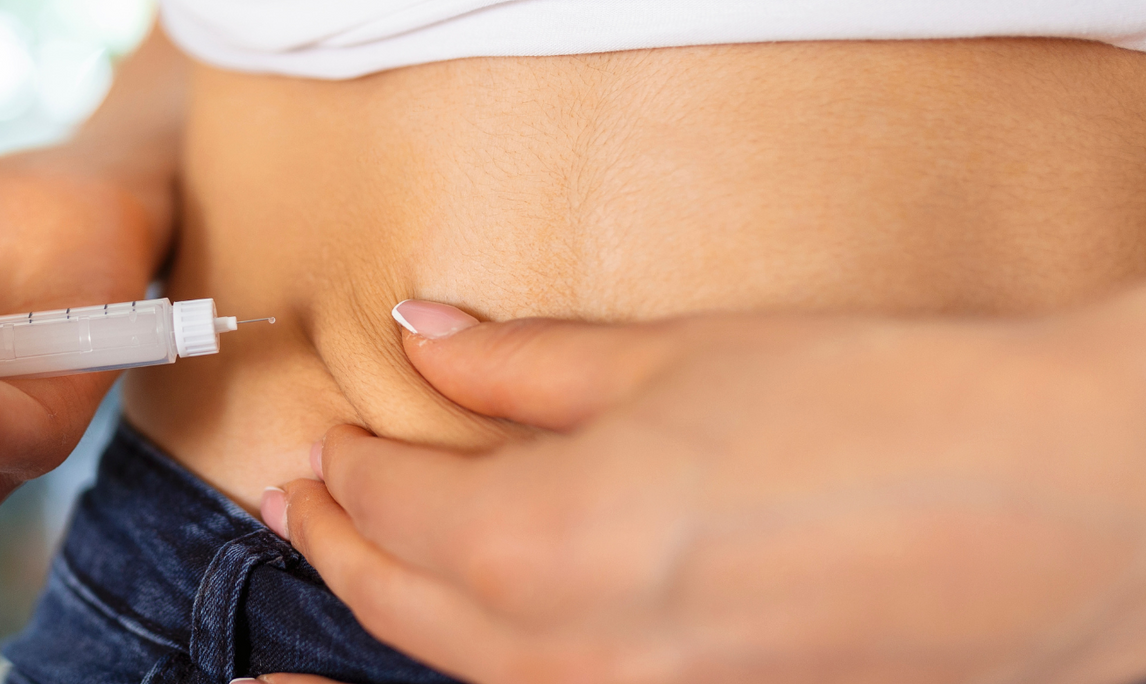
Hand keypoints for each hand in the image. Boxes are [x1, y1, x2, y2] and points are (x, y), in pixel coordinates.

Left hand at [260, 293, 1145, 682]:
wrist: (1052, 511)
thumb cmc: (880, 417)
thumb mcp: (676, 360)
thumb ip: (523, 366)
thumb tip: (428, 339)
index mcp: (538, 545)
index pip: (390, 509)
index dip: (347, 469)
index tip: (329, 442)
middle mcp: (564, 655)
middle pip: (400, 608)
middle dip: (342, 550)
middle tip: (312, 503)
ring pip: (461, 674)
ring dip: (399, 616)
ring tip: (367, 563)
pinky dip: (487, 666)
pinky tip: (485, 627)